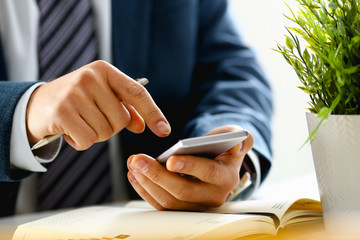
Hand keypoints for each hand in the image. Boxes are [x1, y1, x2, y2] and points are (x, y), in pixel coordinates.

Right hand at [26, 60, 170, 149]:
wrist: (37, 104)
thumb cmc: (76, 101)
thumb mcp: (102, 99)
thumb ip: (125, 110)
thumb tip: (142, 126)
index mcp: (104, 71)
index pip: (137, 92)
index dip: (153, 112)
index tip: (165, 130)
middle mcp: (90, 77)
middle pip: (121, 119)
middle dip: (110, 128)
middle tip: (91, 120)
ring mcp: (75, 93)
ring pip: (105, 132)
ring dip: (95, 135)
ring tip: (79, 123)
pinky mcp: (62, 112)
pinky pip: (88, 140)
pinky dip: (81, 143)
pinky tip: (70, 131)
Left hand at [127, 125, 253, 210]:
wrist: (219, 164)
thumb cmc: (223, 148)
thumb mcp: (236, 138)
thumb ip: (241, 137)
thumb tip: (237, 141)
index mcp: (227, 177)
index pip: (209, 174)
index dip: (190, 167)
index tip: (170, 160)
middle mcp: (213, 196)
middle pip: (183, 191)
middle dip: (157, 175)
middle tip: (138, 159)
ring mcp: (196, 205)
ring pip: (168, 201)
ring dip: (147, 183)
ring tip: (133, 164)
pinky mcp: (182, 208)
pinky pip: (161, 205)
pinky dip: (145, 191)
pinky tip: (134, 175)